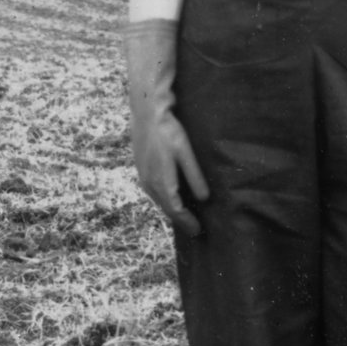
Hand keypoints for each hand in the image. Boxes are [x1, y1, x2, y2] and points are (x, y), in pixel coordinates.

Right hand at [133, 110, 208, 236]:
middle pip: (167, 208)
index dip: (188, 222)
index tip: (198, 231)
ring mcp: (143, 177)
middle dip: (180, 220)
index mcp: (162, 181)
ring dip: (172, 210)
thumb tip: (204, 199)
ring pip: (159, 201)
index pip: (176, 210)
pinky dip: (165, 200)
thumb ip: (194, 176)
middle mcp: (150, 183)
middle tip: (194, 230)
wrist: (146, 113)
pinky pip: (154, 192)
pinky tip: (172, 197)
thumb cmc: (168, 131)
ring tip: (185, 217)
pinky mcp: (142, 170)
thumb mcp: (185, 152)